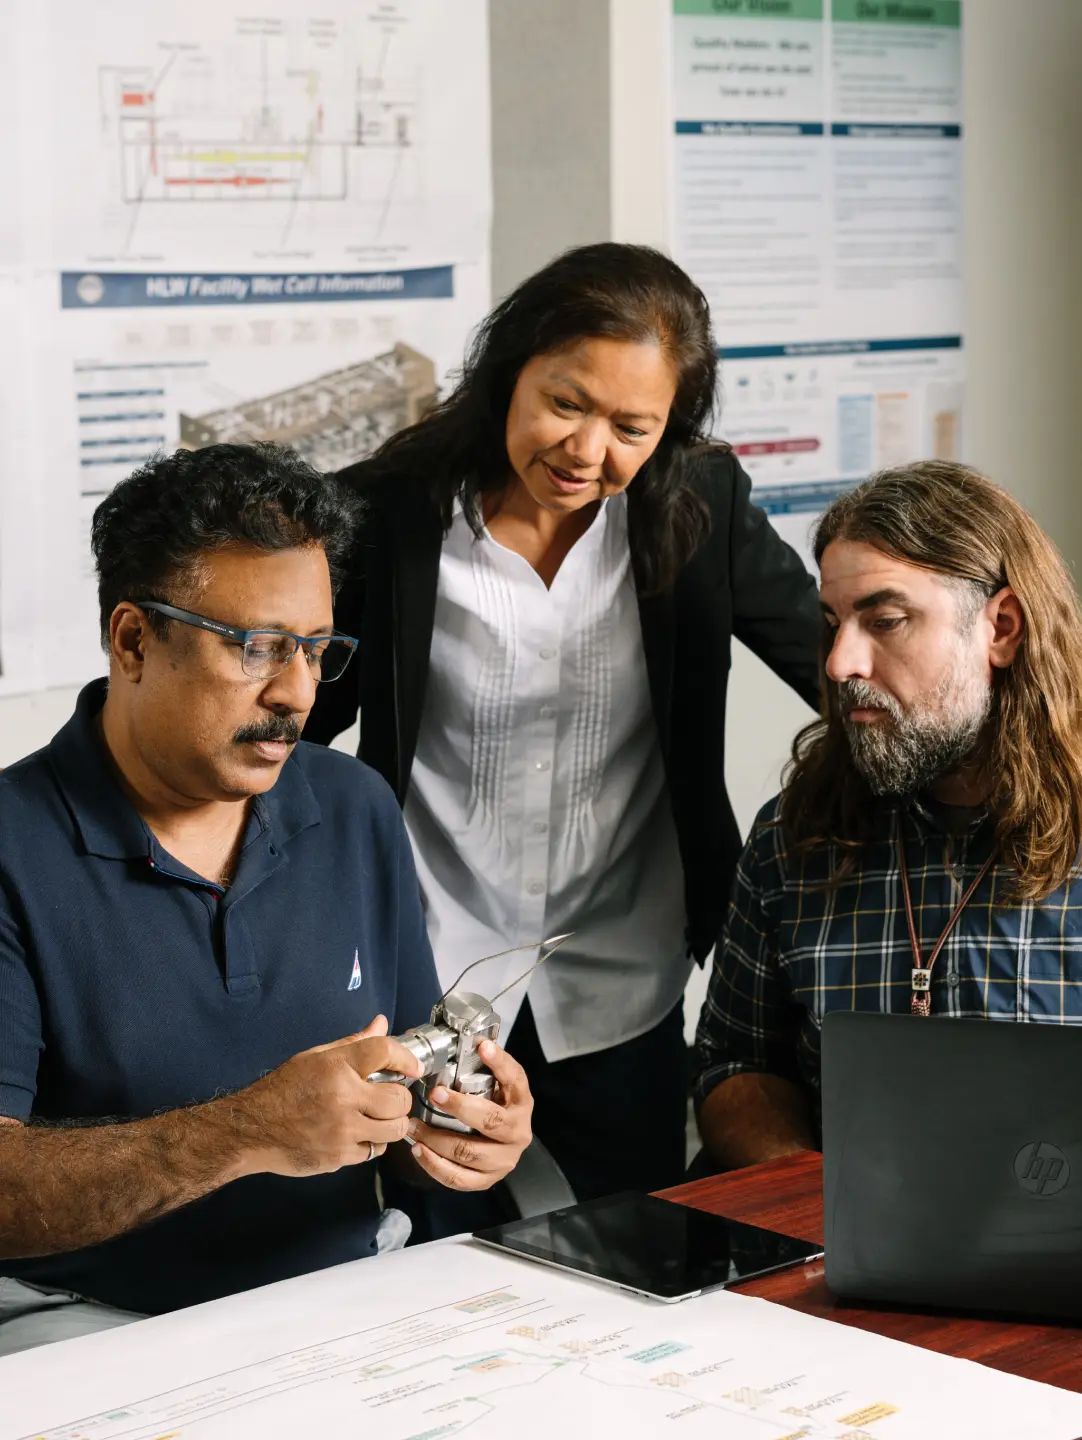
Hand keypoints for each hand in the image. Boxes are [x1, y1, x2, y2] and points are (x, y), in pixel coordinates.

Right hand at [229, 1015, 423, 1178]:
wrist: (251, 1130)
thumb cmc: (282, 1091)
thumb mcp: (315, 1058)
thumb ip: (353, 1043)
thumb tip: (381, 1024)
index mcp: (336, 1067)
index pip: (385, 1051)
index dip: (406, 1058)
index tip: (413, 1067)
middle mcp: (343, 1098)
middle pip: (399, 1099)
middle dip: (401, 1097)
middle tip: (392, 1095)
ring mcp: (343, 1131)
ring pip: (394, 1129)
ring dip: (393, 1123)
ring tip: (380, 1116)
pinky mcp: (340, 1156)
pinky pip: (374, 1151)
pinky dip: (372, 1143)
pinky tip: (359, 1133)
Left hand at [406, 1040, 532, 1191]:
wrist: (503, 1144)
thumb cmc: (493, 1106)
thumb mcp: (494, 1084)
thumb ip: (480, 1065)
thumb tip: (457, 1038)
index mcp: (521, 1102)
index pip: (515, 1078)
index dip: (499, 1062)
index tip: (481, 1046)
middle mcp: (518, 1131)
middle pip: (491, 1121)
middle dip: (459, 1106)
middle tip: (434, 1093)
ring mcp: (504, 1159)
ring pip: (469, 1152)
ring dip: (437, 1139)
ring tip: (413, 1125)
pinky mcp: (488, 1179)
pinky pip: (460, 1178)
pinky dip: (435, 1165)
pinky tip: (419, 1150)